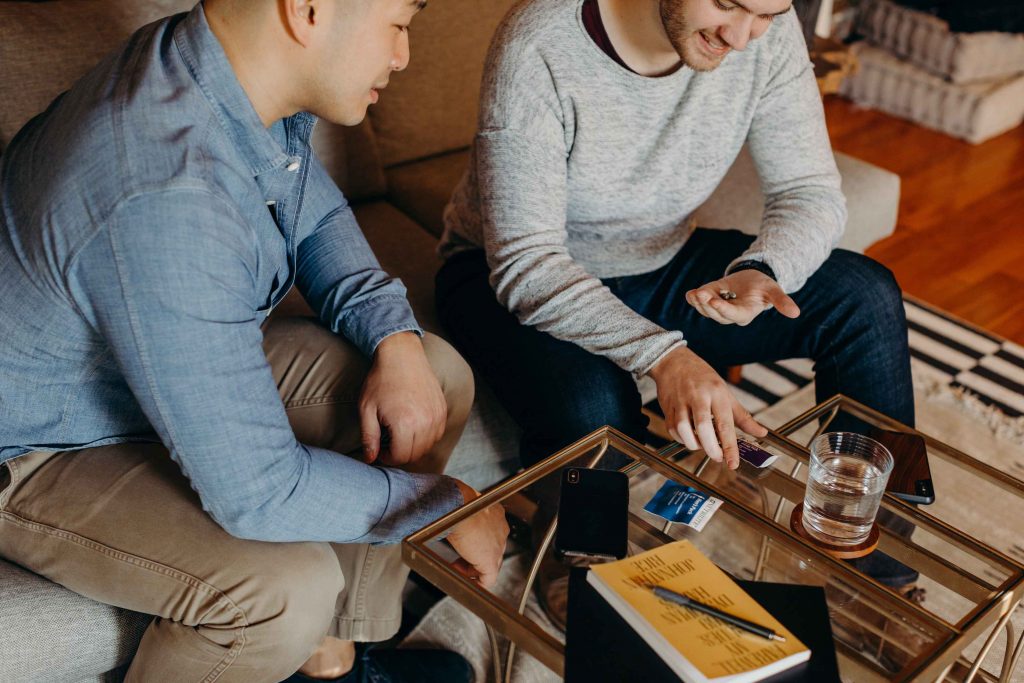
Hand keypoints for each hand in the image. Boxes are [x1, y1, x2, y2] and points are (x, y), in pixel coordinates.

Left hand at [360, 332, 445, 466]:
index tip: (380, 448)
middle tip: (388, 442)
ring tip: (400, 433)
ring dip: (414, 446)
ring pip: (428, 445)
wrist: (401, 355)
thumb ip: (369, 437)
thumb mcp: (367, 409)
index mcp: (404, 423)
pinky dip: (427, 436)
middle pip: (415, 454)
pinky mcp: (442, 409)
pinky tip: (414, 426)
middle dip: (400, 453)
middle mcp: (424, 421)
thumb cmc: (380, 380)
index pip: (400, 457)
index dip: (387, 457)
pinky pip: (437, 433)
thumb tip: (370, 459)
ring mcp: (436, 415)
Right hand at [447, 480, 509, 588]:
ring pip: (491, 565)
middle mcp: (501, 529)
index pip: (491, 534)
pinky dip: (476, 582)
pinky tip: (463, 579)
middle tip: (457, 560)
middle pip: (492, 550)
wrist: (457, 505)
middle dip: (475, 557)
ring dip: (472, 569)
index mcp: (495, 514)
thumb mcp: (460, 507)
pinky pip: (488, 579)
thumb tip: (445, 517)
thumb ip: (460, 515)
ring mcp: (498, 546)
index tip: (464, 546)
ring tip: (456, 568)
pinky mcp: (491, 561)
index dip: (476, 543)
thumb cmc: (454, 501)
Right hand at [649, 346, 767, 467]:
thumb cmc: (703, 378)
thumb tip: (761, 433)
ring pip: (683, 429)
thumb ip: (742, 416)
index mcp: (717, 393)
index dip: (730, 447)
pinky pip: (672, 429)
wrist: (674, 361)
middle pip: (703, 427)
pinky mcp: (667, 406)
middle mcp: (698, 396)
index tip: (733, 463)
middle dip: (710, 448)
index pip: (725, 424)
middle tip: (717, 457)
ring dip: (693, 444)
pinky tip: (689, 438)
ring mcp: (680, 401)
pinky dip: (681, 439)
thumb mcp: (726, 393)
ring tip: (702, 445)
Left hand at [685, 269, 799, 325]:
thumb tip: (796, 313)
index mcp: (745, 314)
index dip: (723, 309)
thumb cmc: (764, 286)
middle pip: (716, 314)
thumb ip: (781, 301)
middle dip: (708, 304)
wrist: (751, 279)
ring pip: (706, 310)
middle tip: (701, 293)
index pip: (733, 315)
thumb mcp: (773, 290)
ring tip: (695, 293)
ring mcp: (719, 309)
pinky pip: (700, 304)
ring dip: (699, 303)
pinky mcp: (710, 301)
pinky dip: (693, 300)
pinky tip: (690, 294)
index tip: (714, 300)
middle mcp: (730, 315)